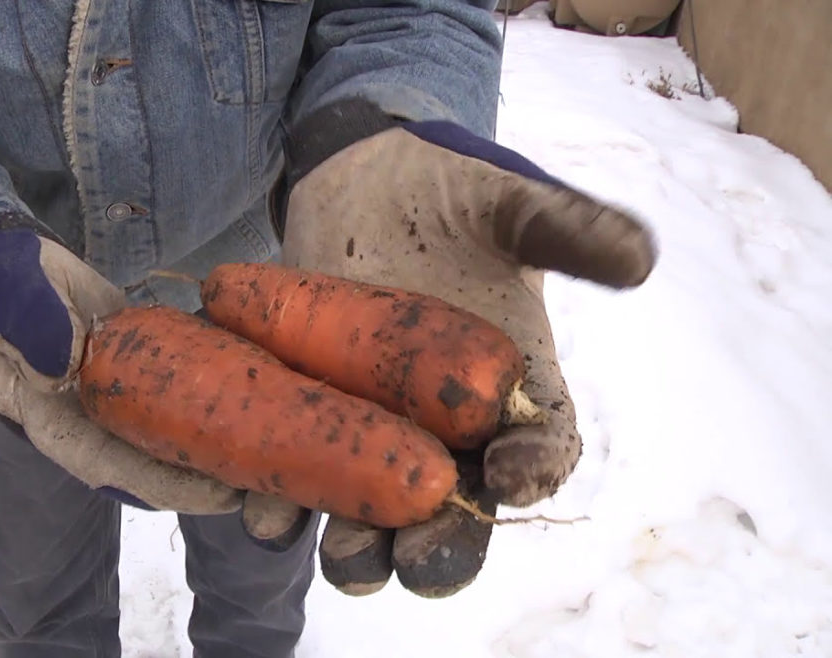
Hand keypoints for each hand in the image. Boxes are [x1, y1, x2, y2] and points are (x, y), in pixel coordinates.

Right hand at [0, 212, 242, 514]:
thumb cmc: (6, 283)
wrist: (18, 270)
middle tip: (266, 484)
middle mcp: (92, 419)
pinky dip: (217, 398)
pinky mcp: (144, 371)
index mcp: (53, 417)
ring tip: (277, 458)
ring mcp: (120, 399)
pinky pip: (181, 392)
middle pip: (152, 462)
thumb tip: (66, 364)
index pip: (107, 464)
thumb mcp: (9, 297)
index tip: (215, 497)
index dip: (162, 485)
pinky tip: (265, 401)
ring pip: (171, 434)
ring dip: (219, 447)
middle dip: (207, 478)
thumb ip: (33, 325)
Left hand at [245, 99, 655, 595]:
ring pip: (374, 515)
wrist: (359, 180)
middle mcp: (448, 429)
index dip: (534, 470)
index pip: (540, 450)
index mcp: (514, 391)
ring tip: (344, 554)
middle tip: (420, 559)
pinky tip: (265, 509)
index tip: (513, 474)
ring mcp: (376, 430)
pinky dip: (280, 503)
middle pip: (454, 511)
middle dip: (440, 547)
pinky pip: (299, 477)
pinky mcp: (313, 419)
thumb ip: (568, 228)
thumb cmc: (451, 192)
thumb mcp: (511, 203)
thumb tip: (639, 258)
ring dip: (358, 548)